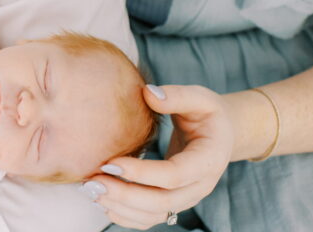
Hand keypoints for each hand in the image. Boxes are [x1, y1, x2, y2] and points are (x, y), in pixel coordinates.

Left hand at [84, 85, 233, 229]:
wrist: (220, 135)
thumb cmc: (208, 114)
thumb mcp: (201, 98)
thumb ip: (178, 96)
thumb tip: (149, 93)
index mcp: (209, 160)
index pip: (174, 175)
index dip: (142, 173)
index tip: (112, 163)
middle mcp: (199, 186)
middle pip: (162, 202)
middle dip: (125, 195)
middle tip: (94, 181)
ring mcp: (186, 198)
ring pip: (154, 214)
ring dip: (121, 207)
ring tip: (92, 191)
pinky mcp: (172, 203)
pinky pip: (149, 218)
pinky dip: (125, 215)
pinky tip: (102, 202)